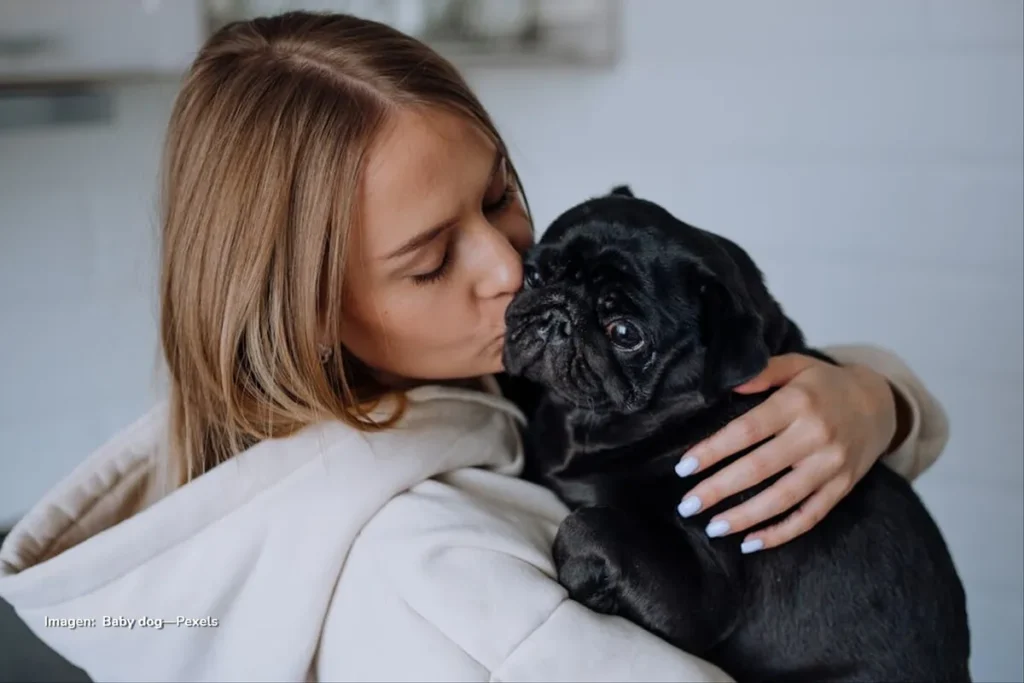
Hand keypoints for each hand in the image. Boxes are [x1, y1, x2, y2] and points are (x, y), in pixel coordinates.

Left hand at [674, 353, 896, 552]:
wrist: (879, 404)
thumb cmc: (825, 384)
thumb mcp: (796, 365)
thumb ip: (762, 371)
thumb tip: (725, 384)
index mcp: (798, 403)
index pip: (747, 430)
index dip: (713, 450)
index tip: (684, 467)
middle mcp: (815, 436)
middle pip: (759, 468)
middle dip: (719, 489)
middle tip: (687, 505)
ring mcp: (831, 465)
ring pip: (783, 498)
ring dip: (745, 517)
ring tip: (713, 527)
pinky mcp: (842, 487)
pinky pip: (810, 517)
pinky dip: (780, 533)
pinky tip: (751, 543)